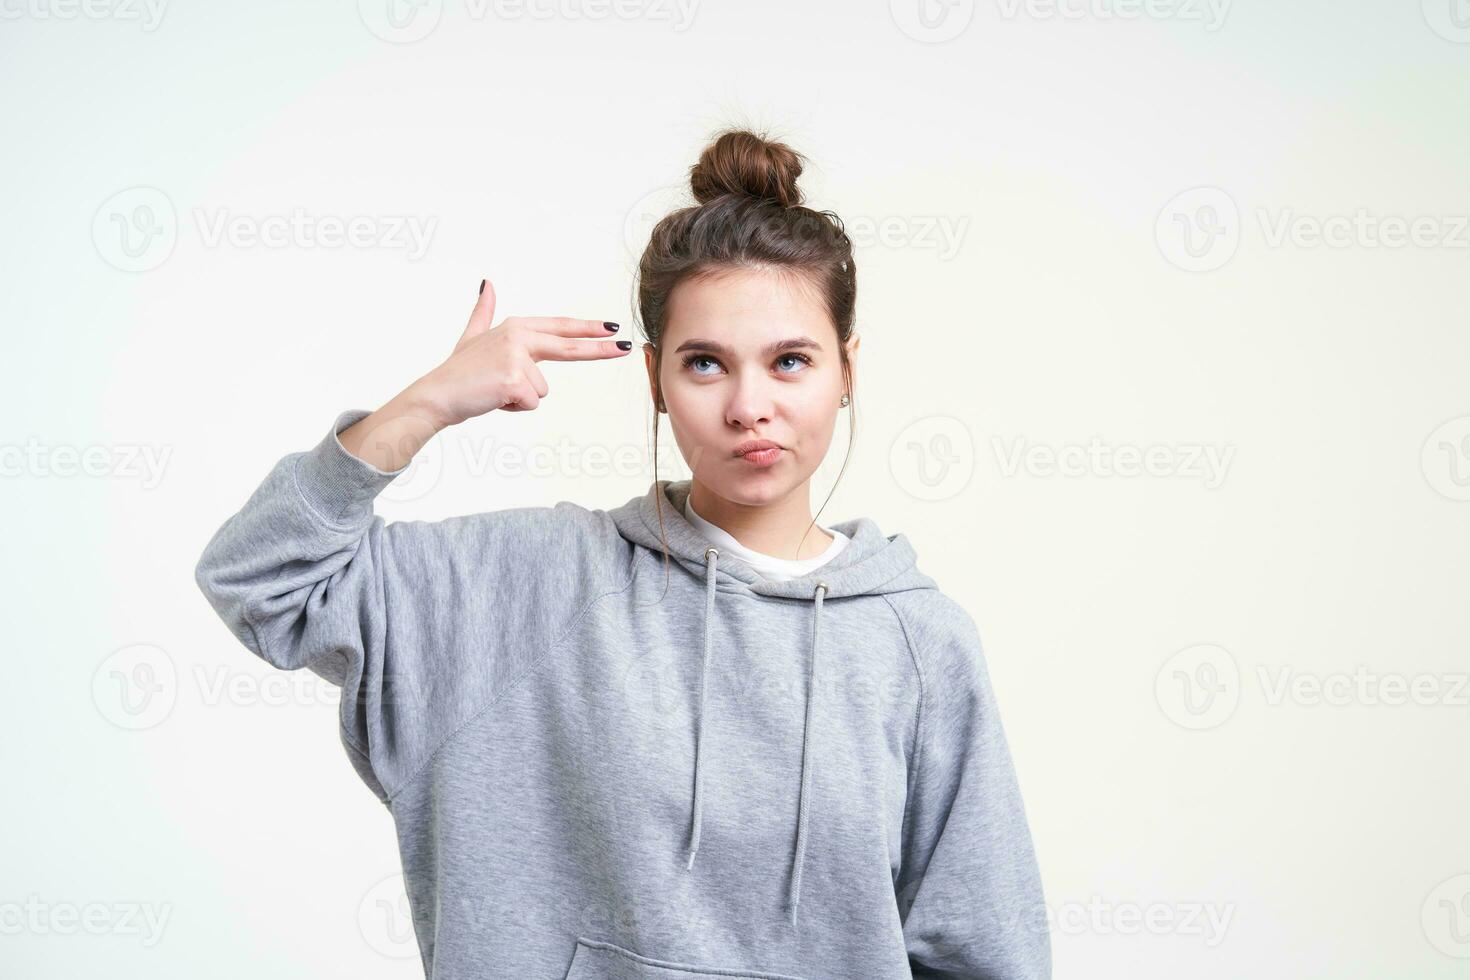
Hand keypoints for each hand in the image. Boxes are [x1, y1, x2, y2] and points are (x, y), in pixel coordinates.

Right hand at [414, 279, 630, 427]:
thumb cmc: (458, 371)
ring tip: (495, 390)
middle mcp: (519, 337)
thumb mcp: (472, 336)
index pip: (559, 328)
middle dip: (600, 348)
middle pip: (568, 347)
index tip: (612, 327)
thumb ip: (484, 311)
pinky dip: (514, 408)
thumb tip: (487, 284)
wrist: (436, 395)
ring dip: (521, 398)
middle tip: (626, 346)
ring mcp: (517, 357)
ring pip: (542, 390)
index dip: (587, 328)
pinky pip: (531, 403)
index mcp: (516, 327)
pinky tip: (494, 399)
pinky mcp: (514, 379)